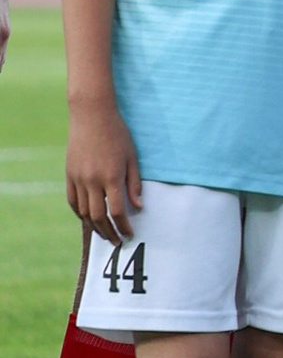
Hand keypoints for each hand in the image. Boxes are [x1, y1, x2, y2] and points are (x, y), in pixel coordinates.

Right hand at [67, 94, 140, 242]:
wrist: (92, 115)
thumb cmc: (117, 133)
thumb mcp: (132, 156)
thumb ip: (134, 183)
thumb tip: (138, 207)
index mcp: (111, 176)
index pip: (117, 211)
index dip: (124, 226)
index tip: (129, 234)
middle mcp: (93, 181)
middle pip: (99, 217)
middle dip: (109, 233)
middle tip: (117, 242)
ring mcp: (78, 179)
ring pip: (84, 213)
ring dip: (94, 227)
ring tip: (105, 234)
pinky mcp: (69, 175)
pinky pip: (73, 202)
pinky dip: (80, 214)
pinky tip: (88, 220)